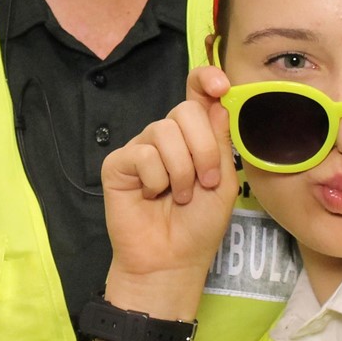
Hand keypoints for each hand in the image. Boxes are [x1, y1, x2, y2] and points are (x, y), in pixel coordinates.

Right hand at [100, 66, 238, 289]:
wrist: (172, 260)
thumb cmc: (199, 225)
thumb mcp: (222, 182)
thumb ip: (220, 141)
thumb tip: (218, 101)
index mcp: (193, 137)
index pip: (196, 94)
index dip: (206, 79)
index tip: (220, 86)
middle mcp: (166, 136)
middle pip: (185, 111)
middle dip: (203, 149)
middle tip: (205, 182)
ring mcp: (140, 147)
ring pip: (164, 131)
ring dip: (182, 171)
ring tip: (179, 196)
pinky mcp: (119, 163)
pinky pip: (143, 154)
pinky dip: (156, 179)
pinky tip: (152, 197)